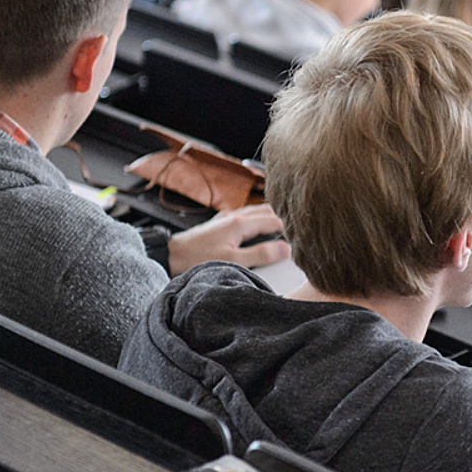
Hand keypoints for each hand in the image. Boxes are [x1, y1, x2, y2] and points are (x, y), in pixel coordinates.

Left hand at [168, 204, 290, 274]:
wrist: (170, 255)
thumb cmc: (197, 259)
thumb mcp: (233, 261)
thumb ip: (260, 254)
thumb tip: (284, 249)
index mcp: (241, 223)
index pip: (274, 220)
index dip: (289, 227)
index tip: (302, 234)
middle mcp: (234, 216)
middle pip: (266, 211)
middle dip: (282, 217)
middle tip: (295, 228)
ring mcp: (225, 219)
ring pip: (255, 211)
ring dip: (269, 216)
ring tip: (281, 224)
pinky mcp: (218, 224)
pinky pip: (244, 215)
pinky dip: (256, 218)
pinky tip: (255, 226)